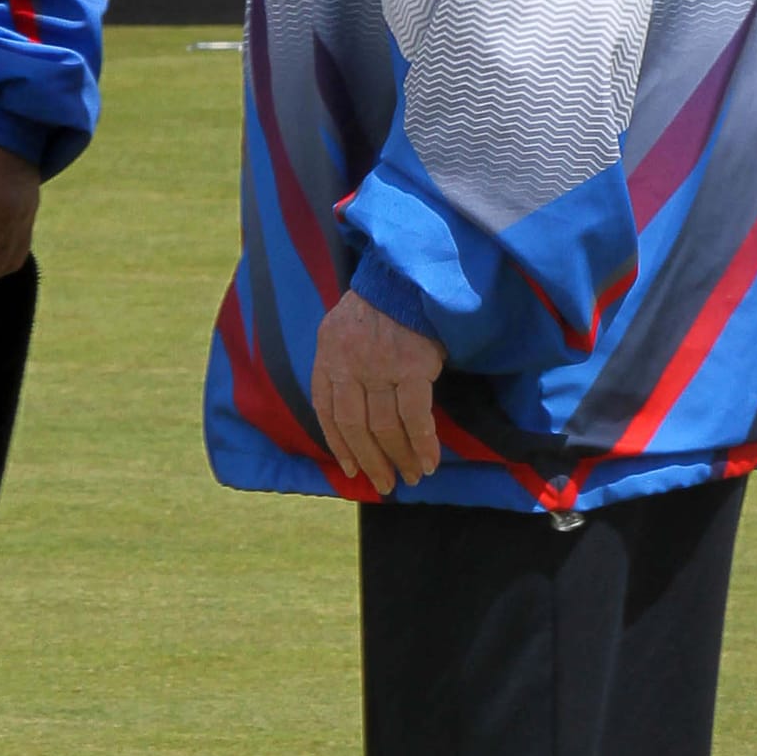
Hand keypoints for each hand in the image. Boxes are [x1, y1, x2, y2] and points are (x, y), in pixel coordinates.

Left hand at [311, 289, 444, 495]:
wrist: (411, 272)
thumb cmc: (382, 302)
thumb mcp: (344, 327)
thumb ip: (342, 362)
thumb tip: (353, 408)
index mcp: (327, 353)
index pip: (327, 411)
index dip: (339, 444)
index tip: (351, 469)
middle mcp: (348, 363)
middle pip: (356, 426)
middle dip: (371, 460)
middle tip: (385, 483)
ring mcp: (379, 366)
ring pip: (385, 427)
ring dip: (400, 458)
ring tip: (412, 476)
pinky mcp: (412, 366)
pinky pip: (415, 417)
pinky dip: (423, 443)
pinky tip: (430, 461)